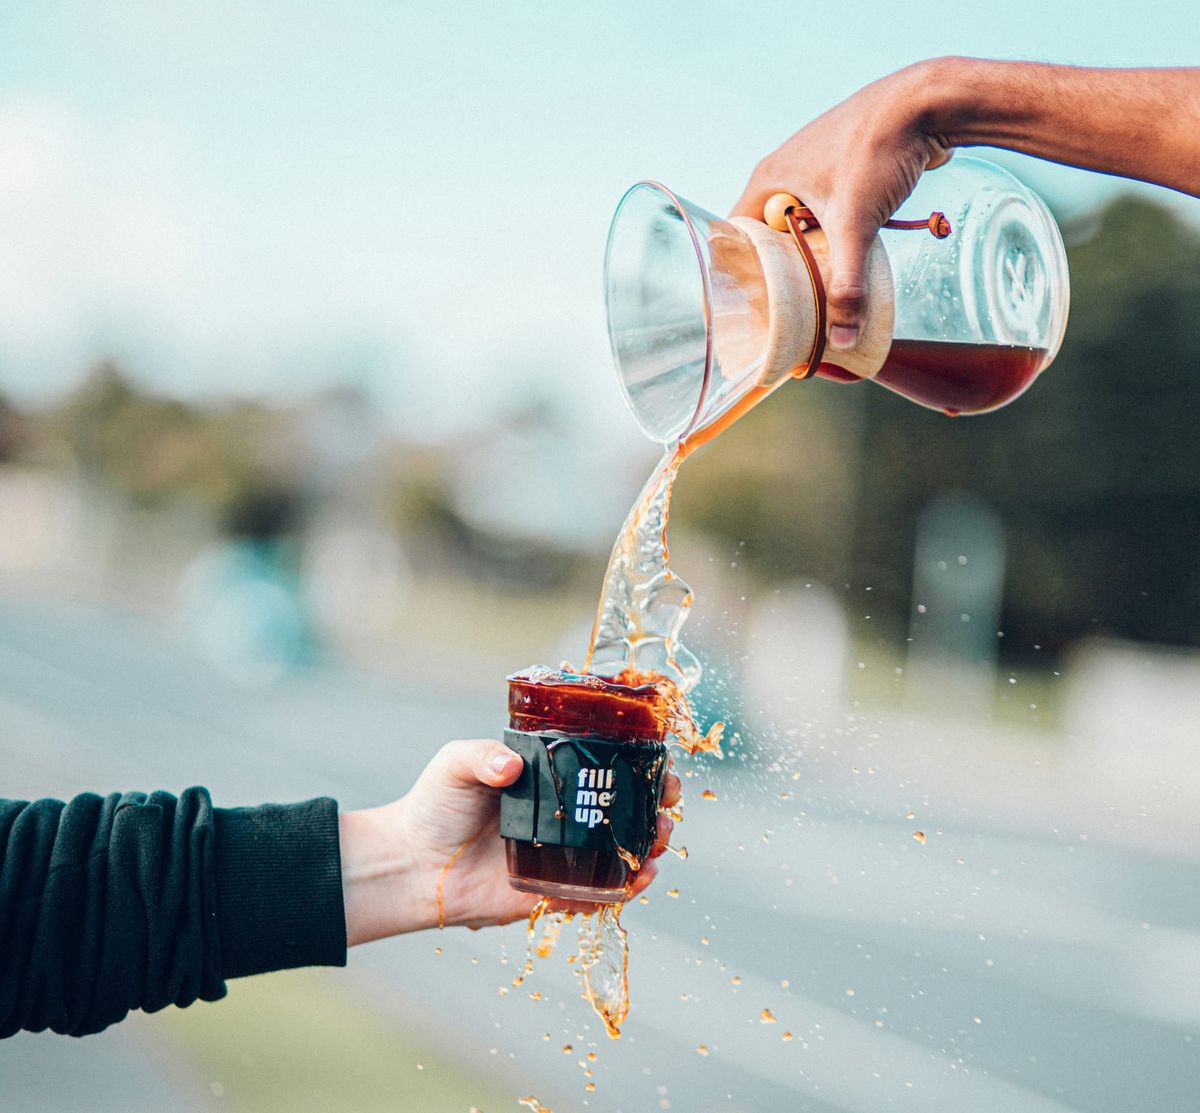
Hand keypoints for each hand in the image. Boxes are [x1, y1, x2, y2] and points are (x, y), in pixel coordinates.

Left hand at [339, 739, 682, 944]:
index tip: (662, 767)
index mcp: (551, 780)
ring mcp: (562, 856)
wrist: (412, 863)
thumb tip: (510, 768)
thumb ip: (482, 757)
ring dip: (648, 847)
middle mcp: (563, 818)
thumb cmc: (434, 806)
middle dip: (655, 809)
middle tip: (667, 806)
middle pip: (624, 812)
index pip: (606, 770)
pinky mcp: (552, 892)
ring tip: (658, 840)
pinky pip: (597, 893)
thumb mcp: (457, 764)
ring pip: (620, 853)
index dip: (641, 768)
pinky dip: (624, 888)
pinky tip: (638, 878)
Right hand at [731, 59, 953, 350]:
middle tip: (787, 306)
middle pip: (768, 233)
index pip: (736, 233)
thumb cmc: (878, 150)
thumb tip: (843, 338)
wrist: (929, 102)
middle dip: (779, 269)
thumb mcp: (856, 225)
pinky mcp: (845, 167)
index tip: (750, 304)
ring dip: (809, 252)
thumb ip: (847, 284)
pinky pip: (827, 211)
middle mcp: (786, 169)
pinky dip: (833, 234)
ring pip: (800, 222)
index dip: (740, 270)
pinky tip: (849, 255)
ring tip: (818, 288)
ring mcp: (816, 166)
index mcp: (769, 178)